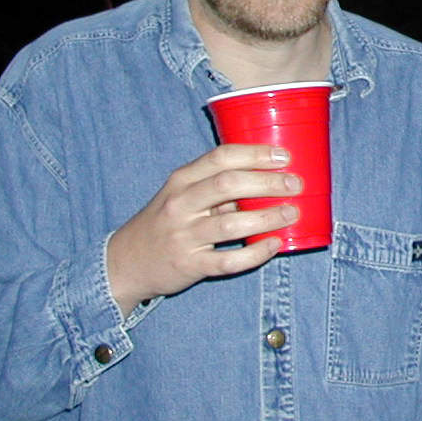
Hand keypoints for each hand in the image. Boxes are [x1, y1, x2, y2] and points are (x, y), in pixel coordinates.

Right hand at [105, 144, 300, 310]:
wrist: (126, 263)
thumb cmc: (164, 223)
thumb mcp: (181, 197)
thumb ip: (216, 188)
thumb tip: (268, 181)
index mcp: (181, 180)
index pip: (221, 157)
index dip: (256, 154)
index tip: (284, 156)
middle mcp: (181, 204)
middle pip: (229, 185)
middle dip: (268, 183)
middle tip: (295, 185)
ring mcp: (184, 236)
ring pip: (232, 224)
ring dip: (268, 217)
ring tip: (292, 213)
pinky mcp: (190, 265)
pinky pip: (228, 261)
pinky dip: (255, 253)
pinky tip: (274, 245)